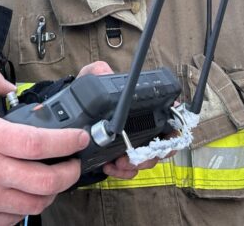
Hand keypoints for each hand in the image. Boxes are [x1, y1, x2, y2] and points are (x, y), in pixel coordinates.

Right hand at [0, 61, 89, 225]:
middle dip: (69, 173)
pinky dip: (23, 208)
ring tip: (51, 181)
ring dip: (49, 193)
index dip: (67, 142)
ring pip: (34, 204)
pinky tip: (21, 195)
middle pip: (46, 181)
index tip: (79, 138)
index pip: (39, 143)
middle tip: (72, 164)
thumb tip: (11, 86)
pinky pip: (13, 220)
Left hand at [75, 61, 163, 178]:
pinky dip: (124, 171)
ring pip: (149, 159)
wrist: (68, 118)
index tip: (169, 133)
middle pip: (164, 142)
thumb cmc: (86, 96)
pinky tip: (110, 167)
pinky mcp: (121, 158)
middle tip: (140, 154)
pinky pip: (131, 170)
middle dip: (156, 152)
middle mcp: (143, 125)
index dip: (174, 125)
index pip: (169, 114)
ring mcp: (134, 143)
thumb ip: (98, 71)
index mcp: (142, 105)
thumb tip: (106, 72)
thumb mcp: (90, 79)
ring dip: (138, 163)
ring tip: (120, 162)